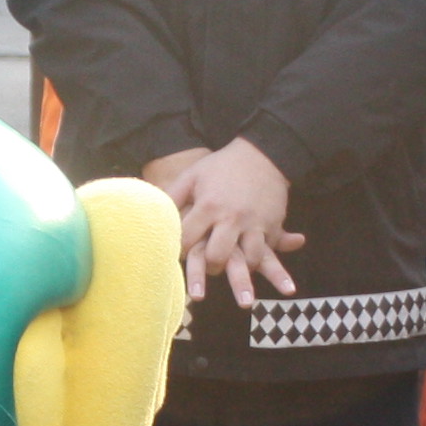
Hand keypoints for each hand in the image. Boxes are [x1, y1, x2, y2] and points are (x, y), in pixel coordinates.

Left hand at [162, 139, 305, 303]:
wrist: (262, 154)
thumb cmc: (221, 166)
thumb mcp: (193, 175)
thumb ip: (172, 196)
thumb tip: (151, 213)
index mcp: (208, 206)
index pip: (187, 240)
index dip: (178, 251)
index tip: (175, 256)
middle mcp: (232, 217)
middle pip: (217, 257)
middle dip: (209, 269)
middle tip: (206, 269)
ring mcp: (255, 223)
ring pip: (248, 260)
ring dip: (240, 271)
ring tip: (231, 268)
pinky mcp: (273, 225)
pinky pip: (268, 251)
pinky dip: (259, 259)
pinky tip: (251, 262)